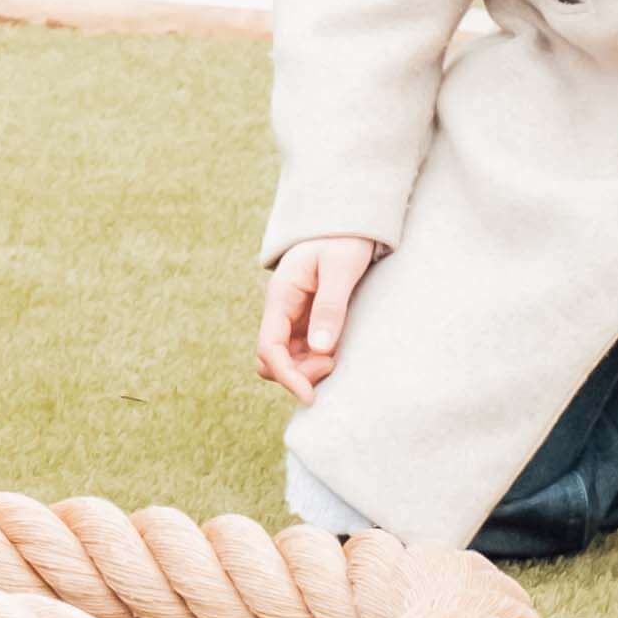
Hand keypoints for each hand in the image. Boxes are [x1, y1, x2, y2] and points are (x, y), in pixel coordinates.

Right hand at [255, 237, 382, 399]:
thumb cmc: (344, 239)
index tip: (309, 395)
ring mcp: (292, 317)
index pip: (269, 347)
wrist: (348, 222)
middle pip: (271, 360)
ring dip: (306, 370)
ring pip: (286, 359)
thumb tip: (320, 349)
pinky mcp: (306, 321)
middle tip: (333, 365)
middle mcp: (281, 310)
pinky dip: (314, 362)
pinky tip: (336, 355)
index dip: (286, 376)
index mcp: (281, 295)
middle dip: (296, 374)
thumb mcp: (340, 268)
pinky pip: (301, 352)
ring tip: (337, 360)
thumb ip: (330, 306)